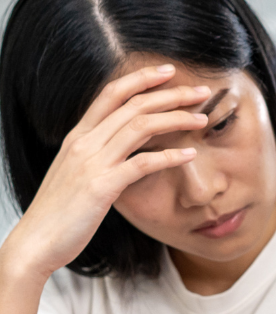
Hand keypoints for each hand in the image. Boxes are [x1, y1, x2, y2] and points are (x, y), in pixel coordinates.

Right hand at [2, 64, 208, 279]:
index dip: (141, 78)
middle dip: (171, 94)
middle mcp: (84, 143)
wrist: (35, 241)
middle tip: (201, 91)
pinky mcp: (102, 186)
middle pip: (133, 105)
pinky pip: (143, 163)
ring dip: (177, 119)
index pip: (111, 93)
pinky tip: (191, 154)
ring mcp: (92, 163)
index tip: (168, 71)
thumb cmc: (59, 210)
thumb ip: (96, 152)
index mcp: (77, 136)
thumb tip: (122, 143)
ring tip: (202, 119)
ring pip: (141, 126)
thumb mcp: (75, 171)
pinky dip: (171, 156)